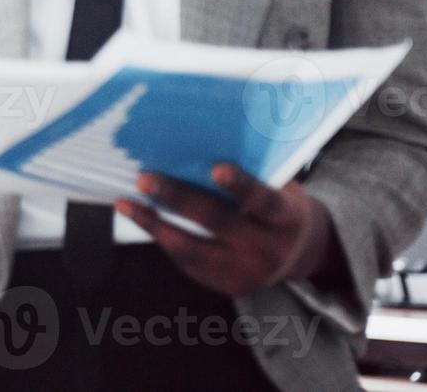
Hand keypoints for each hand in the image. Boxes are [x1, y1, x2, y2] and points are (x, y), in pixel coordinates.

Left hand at [115, 164, 334, 298]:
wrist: (299, 255)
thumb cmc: (278, 206)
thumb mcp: (279, 189)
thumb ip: (252, 175)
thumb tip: (197, 142)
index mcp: (286, 219)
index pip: (264, 201)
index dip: (241, 186)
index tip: (216, 168)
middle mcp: (268, 249)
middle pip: (218, 222)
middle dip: (178, 199)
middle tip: (145, 178)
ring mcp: (245, 272)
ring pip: (193, 248)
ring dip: (155, 223)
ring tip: (127, 202)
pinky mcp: (224, 285)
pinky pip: (187, 260)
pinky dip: (160, 236)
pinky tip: (138, 216)